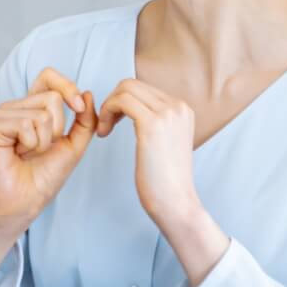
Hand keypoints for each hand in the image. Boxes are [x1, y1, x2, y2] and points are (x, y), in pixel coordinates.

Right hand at [0, 69, 95, 279]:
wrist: (25, 201)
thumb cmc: (44, 176)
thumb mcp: (74, 145)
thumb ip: (85, 120)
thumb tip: (87, 93)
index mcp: (30, 107)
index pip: (48, 76)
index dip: (67, 87)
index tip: (79, 108)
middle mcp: (14, 107)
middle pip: (52, 97)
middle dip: (59, 127)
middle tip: (43, 148)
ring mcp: (0, 116)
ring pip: (42, 113)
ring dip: (45, 140)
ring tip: (30, 153)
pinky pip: (26, 124)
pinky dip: (32, 144)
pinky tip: (20, 154)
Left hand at [95, 80, 231, 286]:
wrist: (175, 202)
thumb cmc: (164, 180)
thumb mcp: (164, 143)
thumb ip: (156, 122)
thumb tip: (136, 109)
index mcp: (182, 109)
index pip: (143, 88)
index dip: (121, 102)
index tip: (113, 123)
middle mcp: (178, 106)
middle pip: (131, 84)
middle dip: (112, 101)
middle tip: (105, 127)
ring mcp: (168, 113)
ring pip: (124, 89)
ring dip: (107, 107)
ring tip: (104, 131)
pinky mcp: (153, 124)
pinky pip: (120, 101)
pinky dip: (106, 113)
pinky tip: (104, 133)